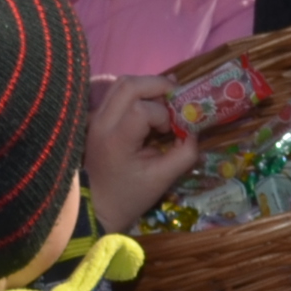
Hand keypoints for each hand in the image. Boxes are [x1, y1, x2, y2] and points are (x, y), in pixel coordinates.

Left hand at [84, 77, 198, 234]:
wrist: (97, 206)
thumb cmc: (130, 195)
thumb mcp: (163, 179)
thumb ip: (184, 153)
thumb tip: (194, 131)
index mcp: (117, 140)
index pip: (141, 108)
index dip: (162, 114)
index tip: (169, 130)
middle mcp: (102, 123)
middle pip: (129, 84)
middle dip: (158, 86)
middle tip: (176, 99)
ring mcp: (96, 118)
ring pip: (122, 83)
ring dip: (147, 87)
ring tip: (164, 102)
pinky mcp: (97, 117)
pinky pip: (117, 92)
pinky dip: (137, 93)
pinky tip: (151, 106)